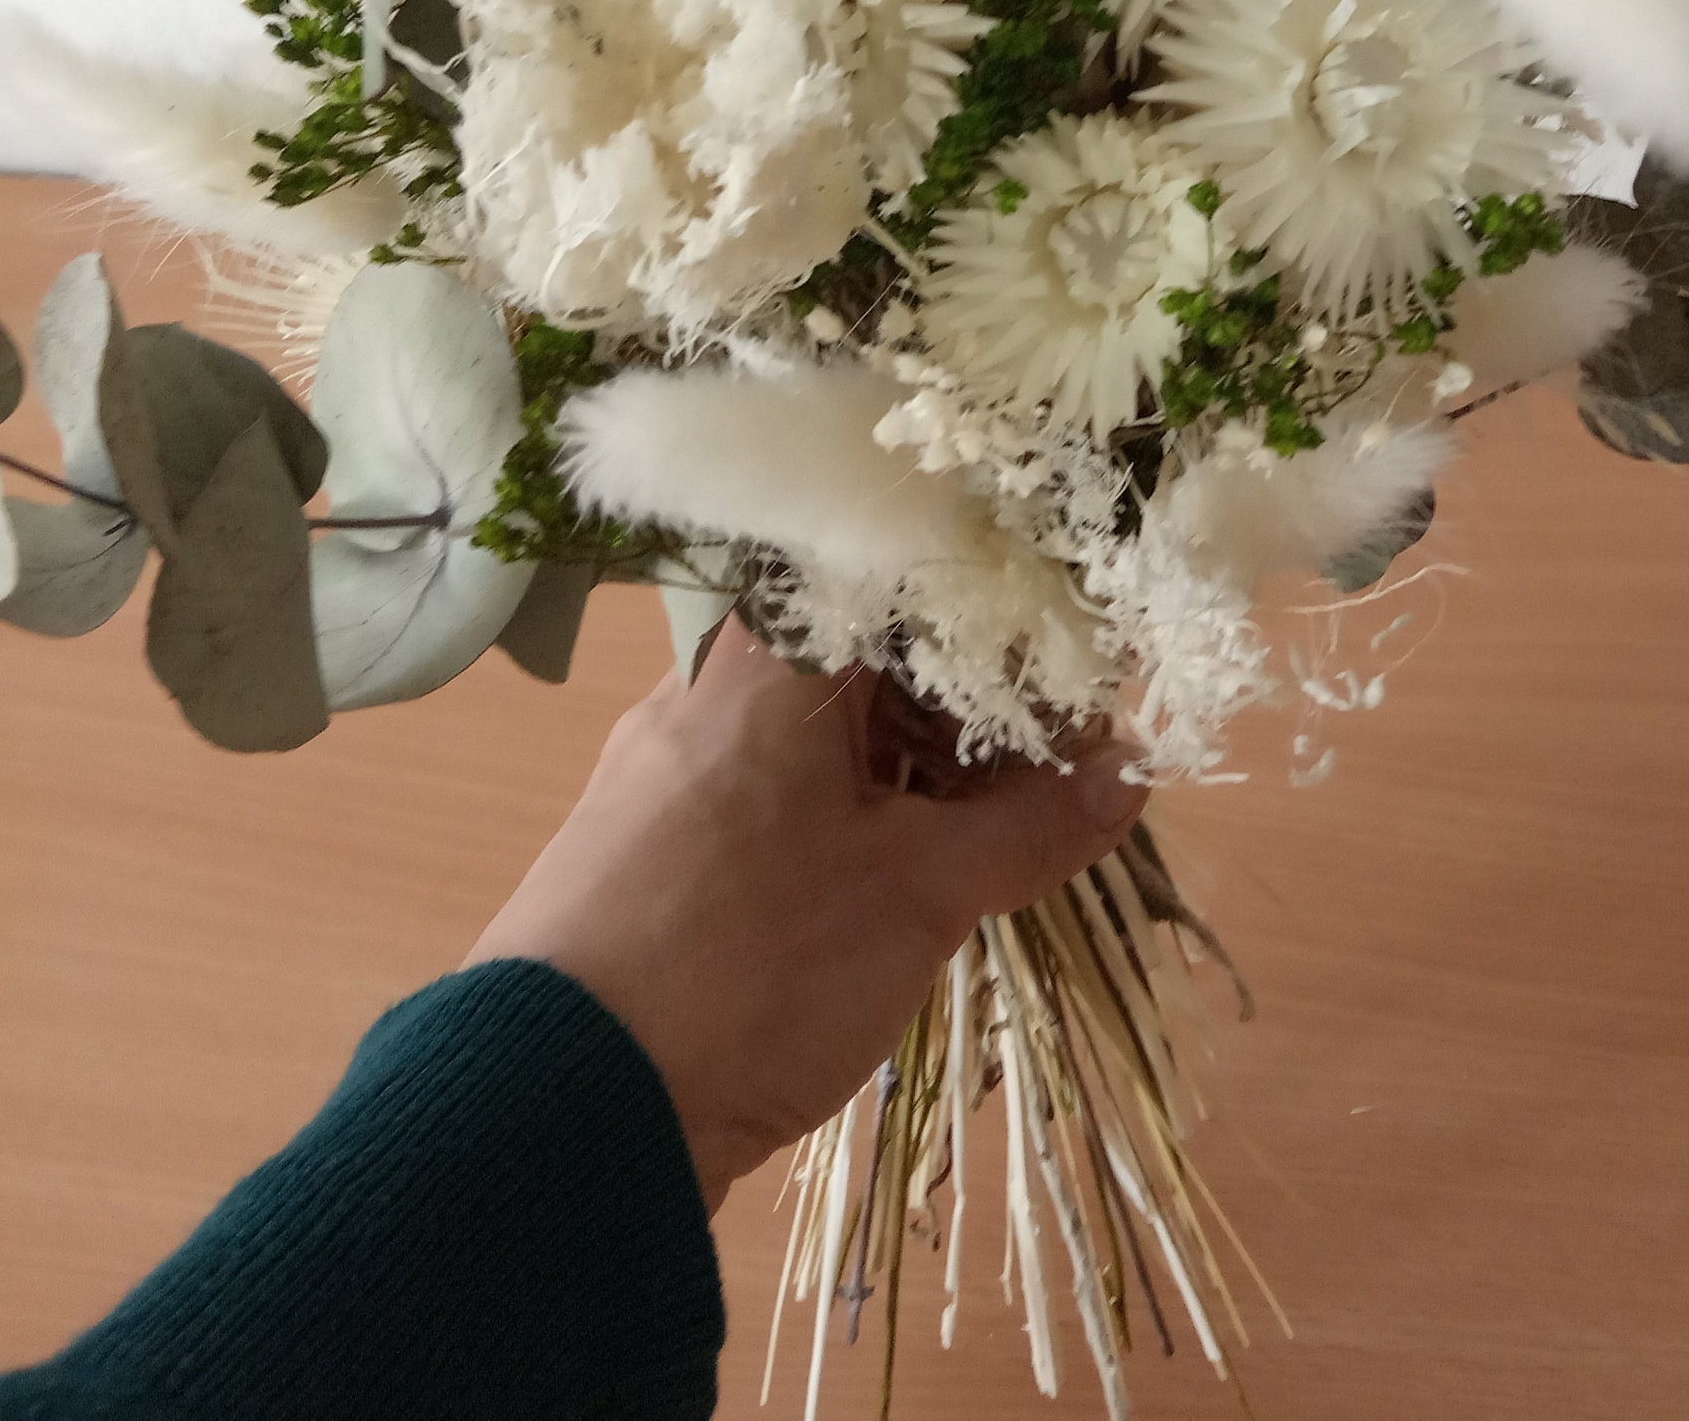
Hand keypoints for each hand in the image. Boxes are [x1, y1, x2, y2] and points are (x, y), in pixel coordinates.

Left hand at [467, 620, 1145, 1209]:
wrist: (559, 1102)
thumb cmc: (753, 959)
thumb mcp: (919, 891)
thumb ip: (1031, 825)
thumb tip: (1128, 773)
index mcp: (777, 647)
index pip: (924, 587)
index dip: (1019, 634)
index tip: (1089, 695)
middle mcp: (714, 677)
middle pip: (876, 658)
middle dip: (975, 717)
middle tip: (1060, 780)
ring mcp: (671, 758)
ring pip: (825, 733)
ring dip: (916, 775)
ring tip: (993, 842)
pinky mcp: (650, 837)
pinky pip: (775, 792)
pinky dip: (850, 818)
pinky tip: (898, 883)